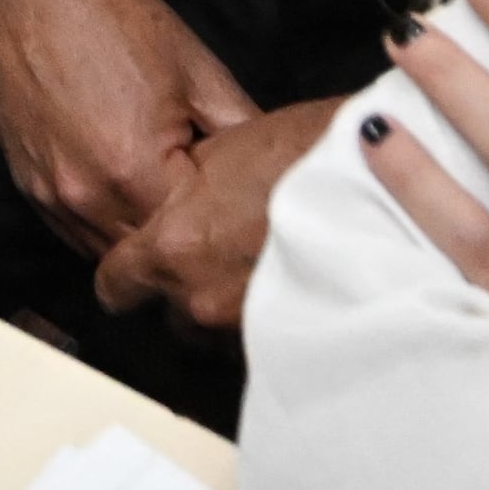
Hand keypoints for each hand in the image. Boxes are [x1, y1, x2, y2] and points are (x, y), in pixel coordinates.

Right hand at [0, 0, 262, 263]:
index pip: (197, 232)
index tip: (236, 198)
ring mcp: (50, 194)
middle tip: (209, 207)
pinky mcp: (27, 185)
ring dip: (142, 240)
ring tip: (168, 203)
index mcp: (135, 169)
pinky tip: (127, 198)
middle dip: (183, 238)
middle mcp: (86, 195)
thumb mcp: (198, 69)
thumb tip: (272, 168)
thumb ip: (241, 130)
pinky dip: (104, 228)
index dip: (223, 217)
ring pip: (109, 255)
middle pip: (152, 257)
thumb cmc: (112, 15)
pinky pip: (72, 235)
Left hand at [91, 97, 344, 327]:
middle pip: (170, 314)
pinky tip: (285, 291)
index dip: (123, 275)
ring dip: (225, 308)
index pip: (115, 285)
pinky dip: (263, 320)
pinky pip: (258, 340)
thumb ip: (181, 187)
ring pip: (215, 332)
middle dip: (184, 290)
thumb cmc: (300, 150)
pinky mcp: (287, 339)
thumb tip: (170, 199)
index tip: (134, 268)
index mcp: (172, 247)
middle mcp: (200, 297)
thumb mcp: (221, 149)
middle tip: (214, 257)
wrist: (374, 175)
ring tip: (255, 273)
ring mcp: (244, 325)